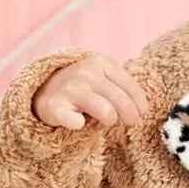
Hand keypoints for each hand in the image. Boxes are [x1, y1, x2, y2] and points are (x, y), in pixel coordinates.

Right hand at [32, 53, 147, 133]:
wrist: (45, 89)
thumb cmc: (84, 87)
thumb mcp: (103, 78)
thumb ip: (123, 87)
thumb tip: (143, 109)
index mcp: (102, 63)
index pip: (132, 88)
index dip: (140, 106)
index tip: (140, 113)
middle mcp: (87, 72)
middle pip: (123, 102)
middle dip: (130, 117)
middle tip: (127, 122)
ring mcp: (71, 88)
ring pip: (107, 112)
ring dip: (110, 121)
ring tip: (105, 120)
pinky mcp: (55, 106)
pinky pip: (75, 122)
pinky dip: (78, 125)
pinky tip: (78, 123)